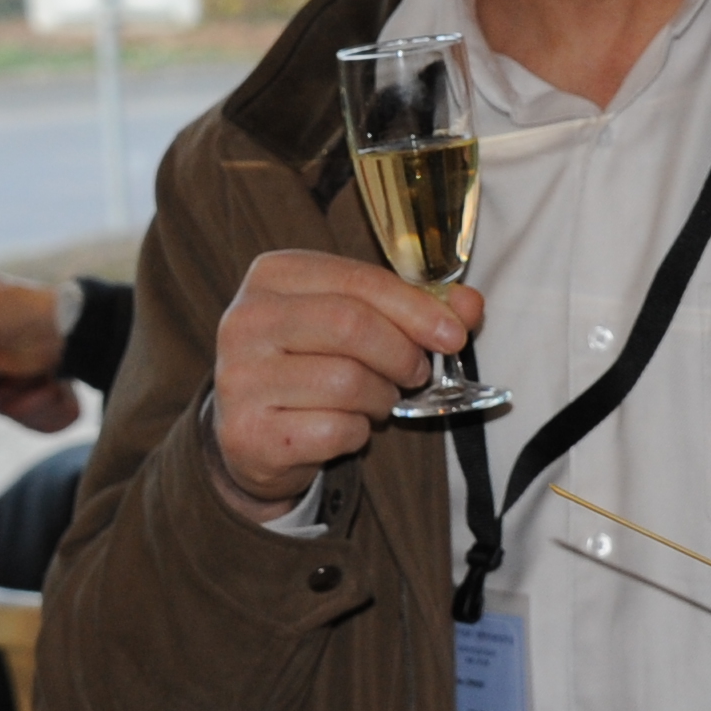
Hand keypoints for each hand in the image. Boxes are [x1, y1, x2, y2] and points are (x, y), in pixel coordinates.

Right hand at [205, 250, 482, 524]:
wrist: (254, 434)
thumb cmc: (312, 363)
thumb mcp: (357, 321)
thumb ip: (413, 308)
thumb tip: (470, 306)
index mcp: (273, 276)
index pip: (359, 281)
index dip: (416, 308)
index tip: (454, 334)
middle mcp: (246, 321)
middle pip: (352, 326)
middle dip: (401, 353)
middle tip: (416, 373)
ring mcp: (240, 378)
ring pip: (346, 382)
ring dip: (380, 397)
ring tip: (374, 400)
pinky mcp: (249, 434)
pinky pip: (334, 429)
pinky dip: (356, 432)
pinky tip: (344, 426)